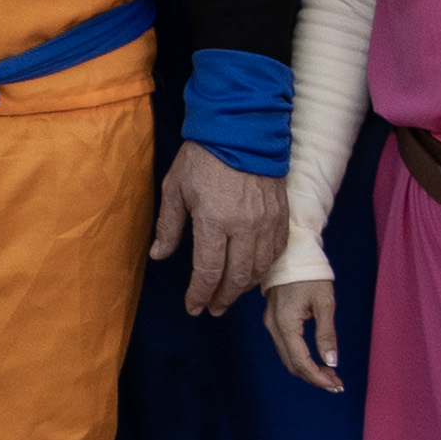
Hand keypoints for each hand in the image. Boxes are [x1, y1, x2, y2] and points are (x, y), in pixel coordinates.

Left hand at [153, 148, 288, 318]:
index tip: (193, 307)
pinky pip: (276, 253)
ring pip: (258, 269)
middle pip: (236, 277)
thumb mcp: (175, 188)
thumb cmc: (203, 157)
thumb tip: (159, 255)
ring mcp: (266, 222)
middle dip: (222, 298)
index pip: (208, 272)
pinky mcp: (281, 216)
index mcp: (214, 221)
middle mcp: (243, 227)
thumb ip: (169, 226)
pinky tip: (253, 273)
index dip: (200, 295)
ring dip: (243, 288)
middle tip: (212, 309)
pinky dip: (264, 269)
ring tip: (230, 295)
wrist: (242, 129)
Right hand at [261, 273, 346, 393]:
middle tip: (337, 384)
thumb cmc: (311, 274)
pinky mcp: (273, 319)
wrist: (292, 251)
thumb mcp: (325, 302)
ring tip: (330, 375)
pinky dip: (300, 358)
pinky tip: (315, 360)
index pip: (300, 361)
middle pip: (291, 364)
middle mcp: (273, 326)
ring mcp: (270, 323)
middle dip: (314, 378)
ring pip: (287, 358)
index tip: (336, 385)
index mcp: (286, 323)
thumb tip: (331, 361)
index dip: (318, 377)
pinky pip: (285, 347)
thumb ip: (327, 334)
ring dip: (308, 370)